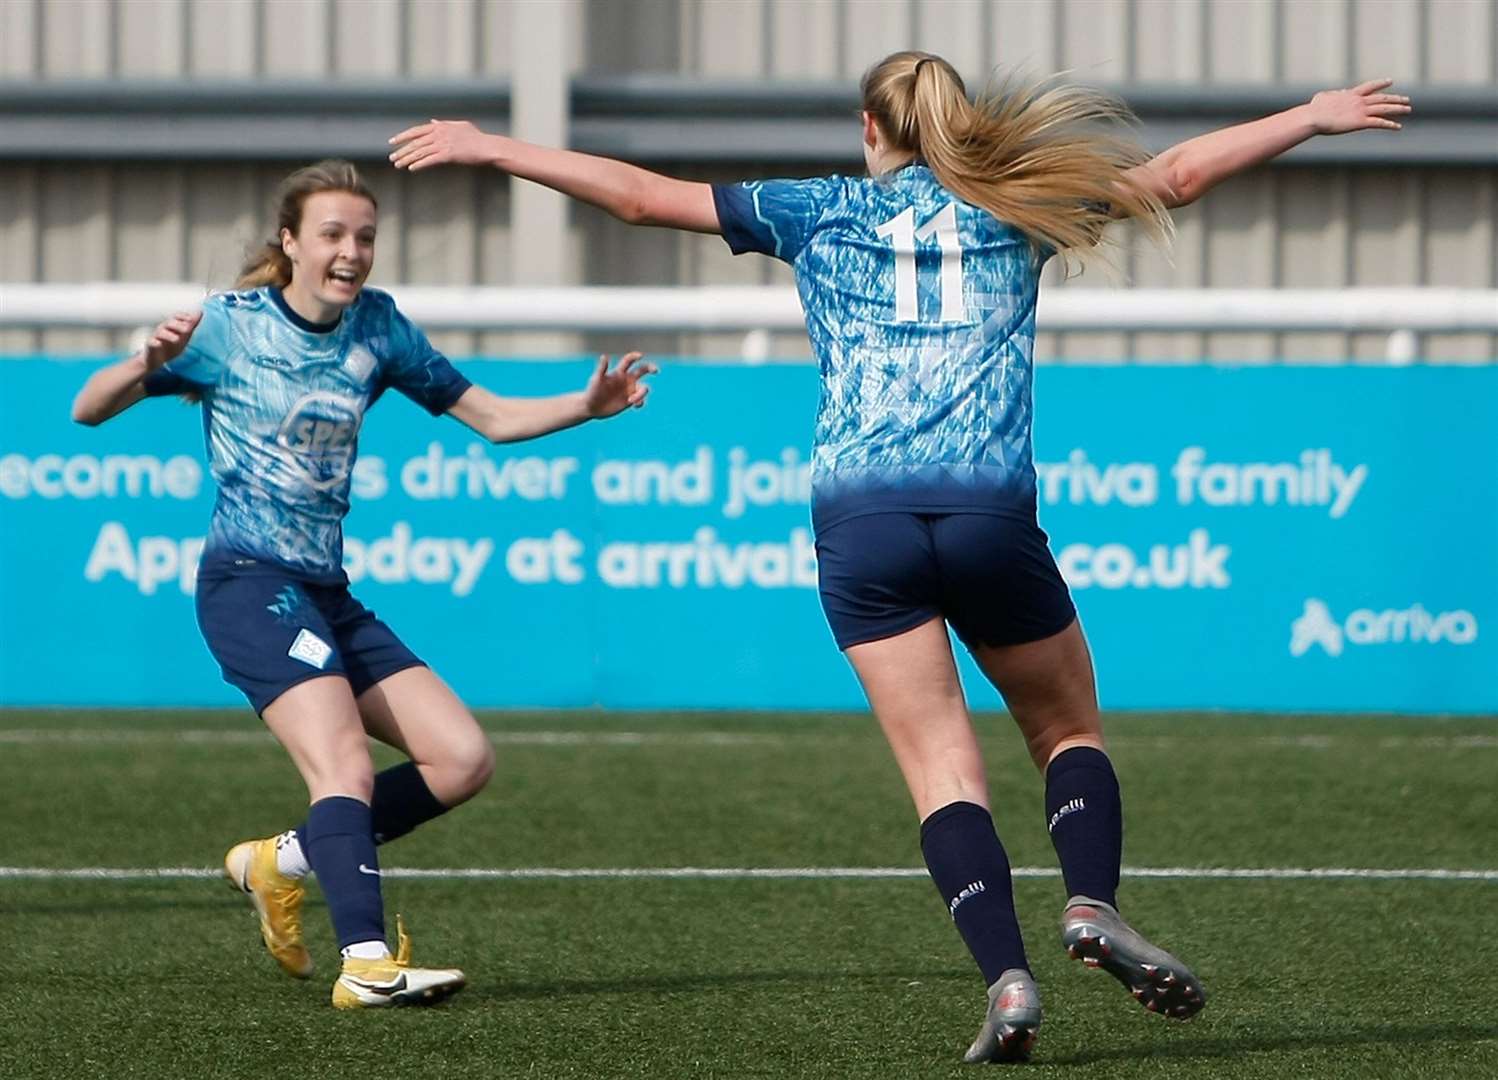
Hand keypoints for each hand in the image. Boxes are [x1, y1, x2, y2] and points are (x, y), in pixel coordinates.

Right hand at [143, 311, 201, 370]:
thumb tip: (201, 311)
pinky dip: (155, 342)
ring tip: (176, 339)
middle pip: (169, 323)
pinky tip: (158, 344)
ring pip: (160, 332)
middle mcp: (163, 329)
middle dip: (178, 325)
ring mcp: (156, 337)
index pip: (177, 317)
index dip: (183, 317)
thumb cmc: (172, 345)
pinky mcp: (151, 345)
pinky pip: (151, 342)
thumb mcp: (184, 336)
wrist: (157, 359)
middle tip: (187, 329)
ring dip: (168, 335)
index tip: (191, 319)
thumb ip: (191, 325)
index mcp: (172, 325)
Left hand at [388, 120, 503, 171]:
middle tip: (392, 158)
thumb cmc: (477, 138)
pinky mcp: (448, 155)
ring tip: (398, 165)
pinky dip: (420, 164)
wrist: (487, 147)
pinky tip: (411, 168)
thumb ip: (444, 124)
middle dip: (402, 150)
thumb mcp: (460, 126)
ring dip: (407, 159)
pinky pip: (430, 160)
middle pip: (415, 142)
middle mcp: (439, 134)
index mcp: (440, 126)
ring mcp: (443, 144)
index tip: (392, 141)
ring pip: (420, 152)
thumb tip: (432, 122)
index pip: (416, 131)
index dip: (403, 136)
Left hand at [583, 352, 654, 418]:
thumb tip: (604, 356)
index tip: (640, 356)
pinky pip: (640, 400)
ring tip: (632, 400)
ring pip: (643, 388)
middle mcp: (626, 379)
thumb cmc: (592, 391)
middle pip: (642, 370)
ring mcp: (629, 390)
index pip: (629, 361)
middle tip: (656, 370)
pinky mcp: (630, 401)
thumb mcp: (596, 380)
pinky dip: (640, 402)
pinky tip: (633, 405)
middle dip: (650, 368)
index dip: (635, 356)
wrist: (592, 407)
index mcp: (619, 372)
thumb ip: (601, 369)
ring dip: (641, 393)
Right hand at [1306, 79, 1410, 134]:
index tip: (1390, 81)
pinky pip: (1379, 123)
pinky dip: (1390, 124)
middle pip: (1382, 98)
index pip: (1370, 86)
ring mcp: (1361, 111)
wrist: (1315, 117)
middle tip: (1406, 99)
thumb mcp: (1323, 97)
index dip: (1381, 83)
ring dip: (1398, 108)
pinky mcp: (1361, 122)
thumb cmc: (1314, 109)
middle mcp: (1359, 101)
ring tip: (1409, 109)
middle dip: (1396, 98)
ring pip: (1385, 108)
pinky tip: (1398, 127)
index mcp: (1351, 94)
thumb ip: (1333, 94)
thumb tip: (1340, 92)